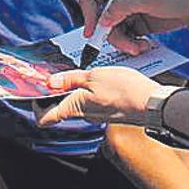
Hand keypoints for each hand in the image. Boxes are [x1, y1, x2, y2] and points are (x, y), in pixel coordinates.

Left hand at [35, 66, 159, 126]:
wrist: (152, 102)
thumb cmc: (124, 90)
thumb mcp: (94, 76)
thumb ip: (71, 79)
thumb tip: (49, 82)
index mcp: (75, 107)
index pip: (44, 119)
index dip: (36, 105)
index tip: (38, 89)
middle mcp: (83, 115)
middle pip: (60, 107)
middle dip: (59, 89)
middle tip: (64, 71)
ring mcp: (96, 114)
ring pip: (78, 101)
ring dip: (77, 86)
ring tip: (86, 69)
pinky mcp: (108, 110)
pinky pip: (92, 101)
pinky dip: (91, 89)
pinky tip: (101, 76)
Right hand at [79, 0, 188, 53]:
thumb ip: (122, 7)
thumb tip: (101, 21)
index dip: (88, 15)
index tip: (93, 33)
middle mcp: (121, 0)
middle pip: (102, 22)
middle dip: (113, 37)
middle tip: (130, 46)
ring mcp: (129, 14)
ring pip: (114, 34)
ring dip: (125, 44)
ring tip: (141, 47)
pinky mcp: (138, 26)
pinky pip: (126, 40)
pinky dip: (133, 45)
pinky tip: (146, 46)